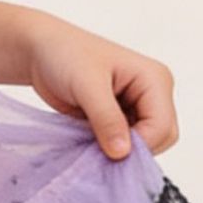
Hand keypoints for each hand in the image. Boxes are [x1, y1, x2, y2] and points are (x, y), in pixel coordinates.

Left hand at [20, 12, 178, 158]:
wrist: (40, 49)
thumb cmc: (63, 54)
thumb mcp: (85, 85)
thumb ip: (106, 119)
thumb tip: (122, 153)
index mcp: (154, 79)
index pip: (162, 127)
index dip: (138, 145)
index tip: (107, 151)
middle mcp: (152, 93)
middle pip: (160, 138)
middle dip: (131, 149)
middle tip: (97, 147)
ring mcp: (137, 106)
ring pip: (143, 144)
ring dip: (118, 150)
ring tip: (89, 138)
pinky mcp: (120, 116)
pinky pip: (125, 143)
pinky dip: (109, 147)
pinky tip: (88, 138)